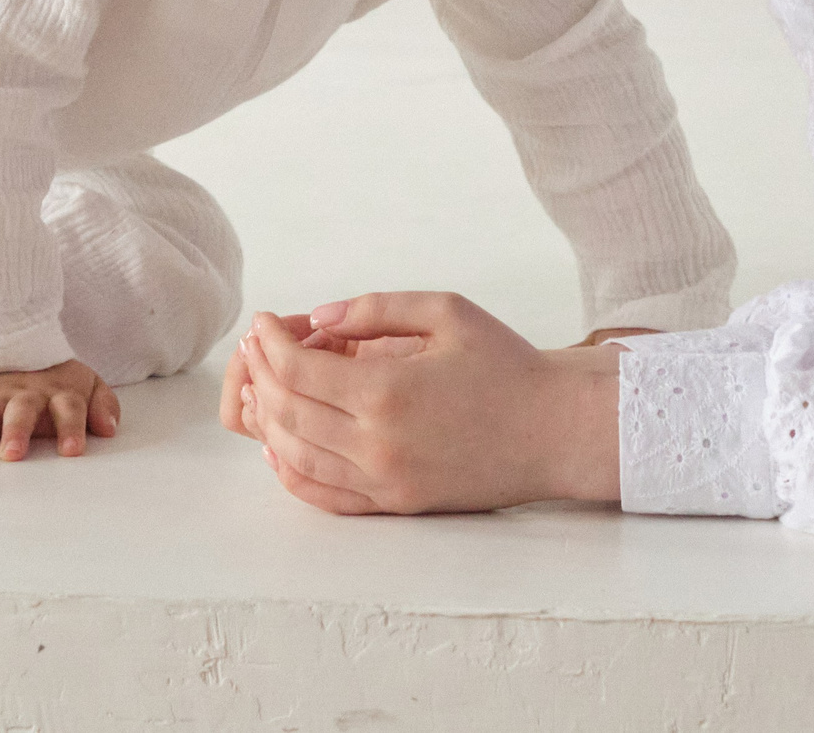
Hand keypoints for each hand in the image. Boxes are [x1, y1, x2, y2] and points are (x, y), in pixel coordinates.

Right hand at [0, 358, 119, 461]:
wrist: (21, 347)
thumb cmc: (57, 382)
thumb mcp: (88, 385)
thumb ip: (103, 405)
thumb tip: (108, 429)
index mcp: (57, 392)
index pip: (69, 407)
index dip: (72, 427)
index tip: (73, 451)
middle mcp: (24, 393)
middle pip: (21, 409)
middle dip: (16, 431)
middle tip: (13, 454)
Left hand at [239, 294, 620, 513]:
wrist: (556, 430)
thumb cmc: (507, 364)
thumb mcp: (445, 313)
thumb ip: (374, 310)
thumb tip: (317, 318)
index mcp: (387, 392)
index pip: (296, 370)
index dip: (269, 343)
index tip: (262, 321)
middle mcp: (377, 444)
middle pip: (286, 412)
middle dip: (261, 374)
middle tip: (256, 347)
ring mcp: (385, 481)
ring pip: (295, 456)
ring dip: (267, 420)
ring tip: (262, 386)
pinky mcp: (397, 505)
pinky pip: (325, 496)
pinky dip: (290, 473)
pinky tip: (278, 447)